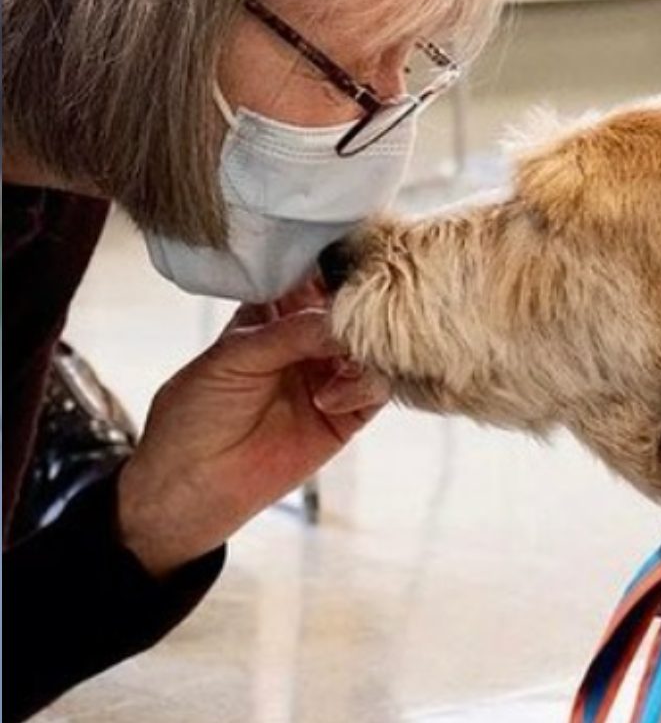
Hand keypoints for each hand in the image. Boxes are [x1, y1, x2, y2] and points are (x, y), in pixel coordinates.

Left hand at [117, 284, 389, 576]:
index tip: (358, 262)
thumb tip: (345, 316)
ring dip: (365, 350)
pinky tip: (329, 399)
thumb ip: (290, 333)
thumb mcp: (232, 357)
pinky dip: (363, 386)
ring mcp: (332, 374)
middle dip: (363, 309)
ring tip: (340, 364)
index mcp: (274, 313)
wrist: (193, 487)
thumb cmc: (195, 415)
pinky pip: (378, 388)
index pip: (317, 276)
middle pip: (356, 310)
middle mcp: (309, 340)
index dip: (338, 266)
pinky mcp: (350, 413)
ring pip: (374, 347)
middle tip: (360, 315)